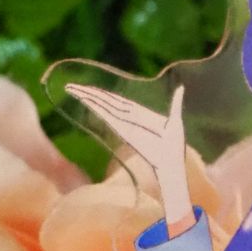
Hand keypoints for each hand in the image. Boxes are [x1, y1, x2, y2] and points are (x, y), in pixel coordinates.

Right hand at [68, 81, 187, 209]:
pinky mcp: (124, 130)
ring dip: (88, 97)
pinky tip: (86, 100)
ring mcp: (125, 124)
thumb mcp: (175, 120)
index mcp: (139, 114)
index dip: (103, 94)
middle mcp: (128, 118)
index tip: (89, 88)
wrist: (171, 164)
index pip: (117, 101)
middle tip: (70, 86)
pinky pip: (108, 116)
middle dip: (89, 93)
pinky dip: (96, 108)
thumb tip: (180, 88)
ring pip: (103, 106)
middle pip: (105, 102)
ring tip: (71, 89)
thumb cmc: (174, 147)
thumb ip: (175, 103)